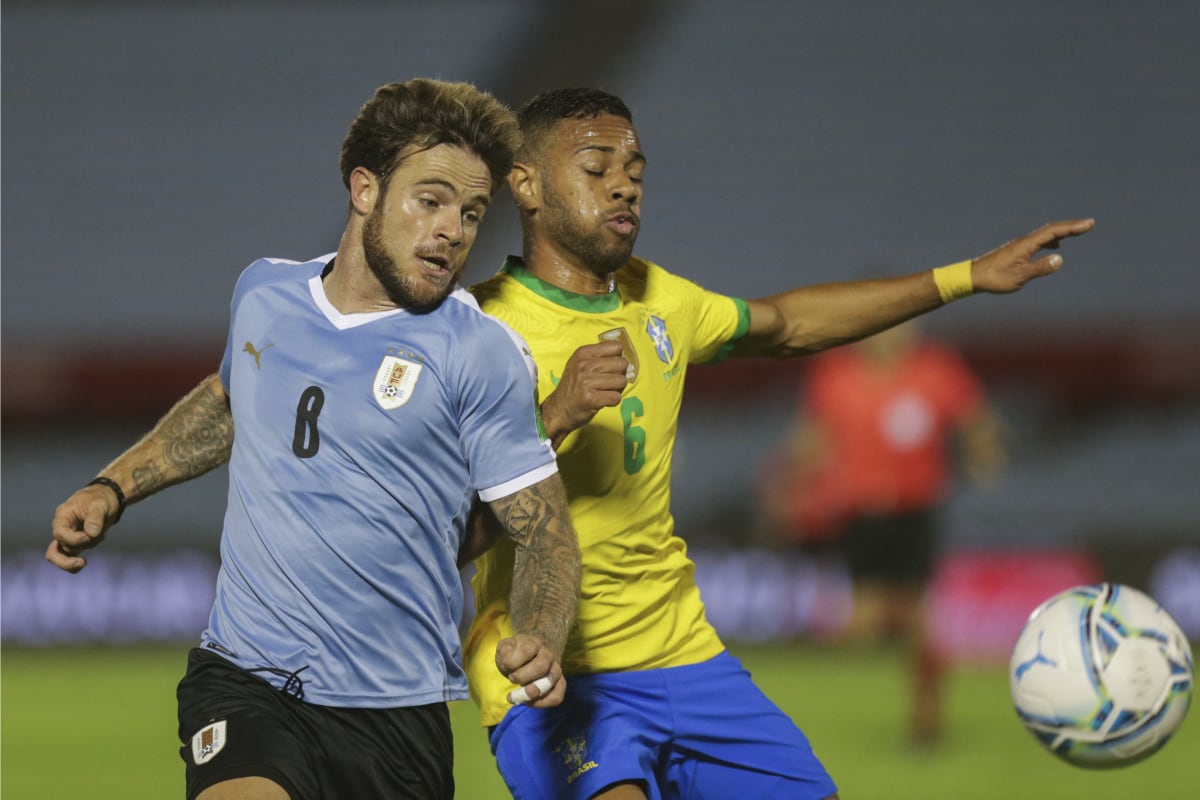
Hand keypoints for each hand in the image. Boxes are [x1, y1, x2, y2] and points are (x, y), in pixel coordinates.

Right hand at [46, 485, 119, 572]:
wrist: (107, 499)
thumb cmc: (102, 499)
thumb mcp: (100, 504)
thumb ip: (95, 518)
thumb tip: (91, 534)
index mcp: (63, 516)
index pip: (59, 533)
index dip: (72, 539)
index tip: (89, 536)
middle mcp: (62, 528)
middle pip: (58, 548)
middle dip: (74, 552)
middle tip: (83, 561)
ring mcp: (67, 537)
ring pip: (65, 555)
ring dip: (86, 548)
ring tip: (101, 536)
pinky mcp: (76, 544)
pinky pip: (69, 558)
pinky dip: (77, 563)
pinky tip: (90, 553)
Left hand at [496, 633, 565, 707]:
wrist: (533, 654)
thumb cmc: (516, 653)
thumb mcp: (506, 648)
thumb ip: (504, 653)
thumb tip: (509, 664)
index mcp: (533, 643)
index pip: (526, 650)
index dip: (513, 662)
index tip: (507, 667)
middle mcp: (548, 655)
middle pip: (541, 666)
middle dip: (523, 677)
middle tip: (512, 679)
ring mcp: (555, 669)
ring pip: (550, 682)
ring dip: (532, 692)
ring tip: (519, 695)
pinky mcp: (559, 684)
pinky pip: (557, 696)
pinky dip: (542, 703)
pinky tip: (529, 702)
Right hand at [542, 340, 627, 440]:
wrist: (558, 409)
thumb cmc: (573, 386)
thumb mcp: (580, 363)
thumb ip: (599, 356)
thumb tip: (625, 356)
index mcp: (584, 353)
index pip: (616, 347)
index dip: (618, 358)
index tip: (611, 367)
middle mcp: (585, 365)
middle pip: (622, 364)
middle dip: (620, 374)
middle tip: (610, 382)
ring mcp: (587, 382)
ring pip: (622, 381)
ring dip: (617, 389)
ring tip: (605, 391)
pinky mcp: (591, 399)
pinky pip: (616, 397)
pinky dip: (613, 401)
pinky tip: (602, 400)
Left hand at [972, 218, 1094, 293]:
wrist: (973, 277)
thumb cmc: (995, 278)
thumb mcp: (1020, 276)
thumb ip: (1040, 268)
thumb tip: (1060, 259)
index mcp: (1027, 245)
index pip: (1054, 232)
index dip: (1072, 227)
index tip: (1088, 224)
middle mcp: (1024, 242)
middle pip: (1051, 229)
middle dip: (1071, 226)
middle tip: (1089, 224)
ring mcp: (1020, 246)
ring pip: (1045, 234)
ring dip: (1062, 232)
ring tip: (1077, 231)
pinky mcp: (1016, 251)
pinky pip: (1038, 241)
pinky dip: (1050, 240)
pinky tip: (1054, 246)